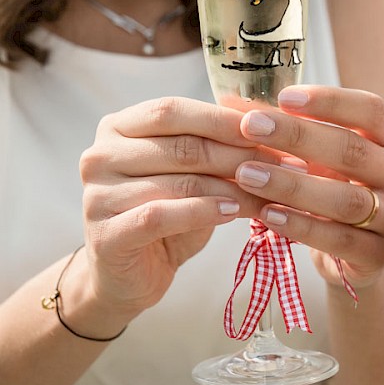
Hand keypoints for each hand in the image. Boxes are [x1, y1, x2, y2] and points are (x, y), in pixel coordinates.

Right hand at [79, 97, 270, 323]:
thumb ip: (216, 146)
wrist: (132, 274)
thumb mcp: (193, 172)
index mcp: (119, 127)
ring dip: (234, 188)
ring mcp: (97, 195)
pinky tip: (234, 213)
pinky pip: (161, 216)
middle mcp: (100, 155)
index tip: (272, 129)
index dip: (224, 119)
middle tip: (286, 165)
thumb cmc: (171, 213)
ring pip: (180, 182)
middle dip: (241, 155)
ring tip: (273, 192)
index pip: (173, 110)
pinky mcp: (106, 235)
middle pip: (182, 146)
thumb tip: (275, 125)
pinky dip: (203, 212)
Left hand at [231, 84, 383, 289]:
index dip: (331, 101)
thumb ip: (288, 132)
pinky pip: (339, 238)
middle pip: (354, 150)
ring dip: (293, 185)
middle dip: (299, 137)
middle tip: (251, 127)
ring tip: (248, 174)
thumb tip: (231, 104)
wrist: (351, 253)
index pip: (372, 110)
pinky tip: (266, 215)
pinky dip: (301, 226)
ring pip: (346, 199)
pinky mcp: (378, 254)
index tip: (284, 96)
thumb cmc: (330, 189)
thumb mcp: (317, 157)